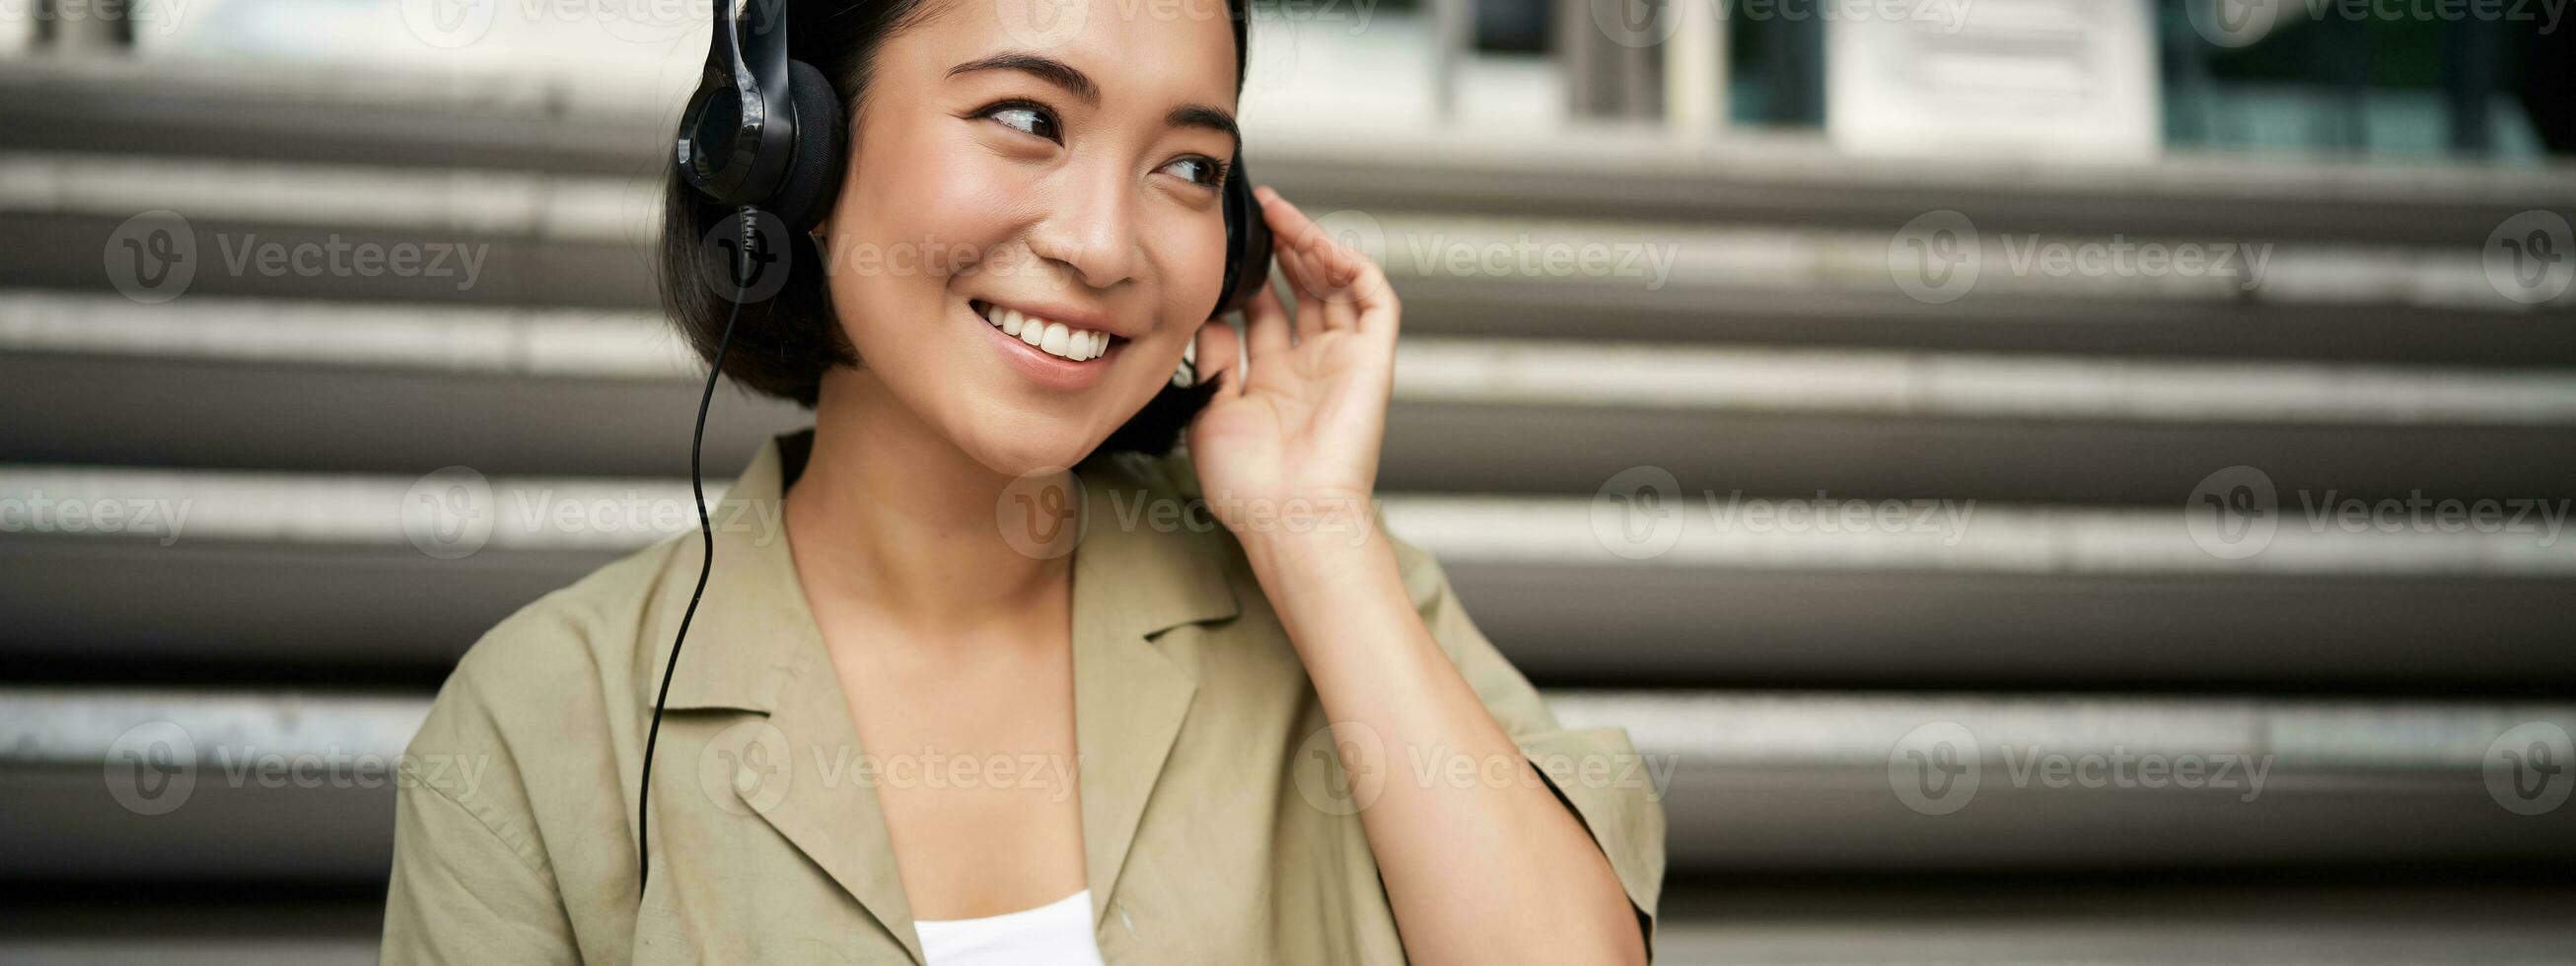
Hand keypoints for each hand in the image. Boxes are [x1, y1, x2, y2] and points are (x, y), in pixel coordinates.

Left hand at [1185, 187, 1400, 557]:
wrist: (1289, 514)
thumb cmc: (1249, 485)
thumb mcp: (1212, 408)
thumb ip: (1213, 357)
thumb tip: (1208, 313)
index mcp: (1274, 383)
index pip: (1266, 314)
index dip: (1249, 277)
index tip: (1224, 247)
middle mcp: (1311, 368)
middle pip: (1304, 291)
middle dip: (1283, 249)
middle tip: (1258, 211)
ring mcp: (1343, 361)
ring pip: (1337, 285)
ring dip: (1312, 245)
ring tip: (1281, 213)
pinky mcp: (1373, 358)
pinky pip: (1373, 297)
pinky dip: (1351, 264)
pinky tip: (1317, 243)